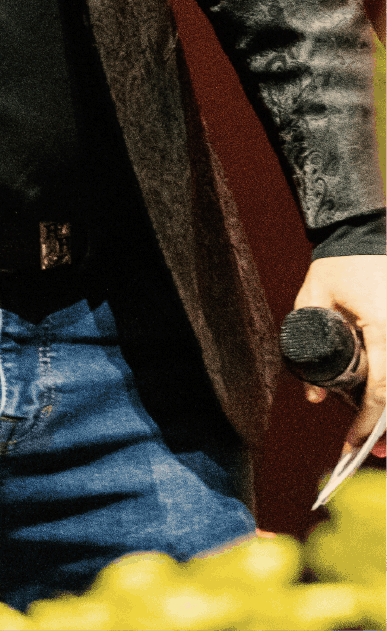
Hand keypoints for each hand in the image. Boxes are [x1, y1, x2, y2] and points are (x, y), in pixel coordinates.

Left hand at [294, 254, 385, 454]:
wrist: (360, 233)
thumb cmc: (335, 264)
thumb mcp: (311, 302)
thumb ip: (307, 352)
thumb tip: (314, 399)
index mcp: (384, 329)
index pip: (382, 391)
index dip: (367, 423)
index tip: (352, 445)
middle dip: (386, 430)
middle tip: (369, 453)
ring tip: (377, 440)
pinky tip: (381, 407)